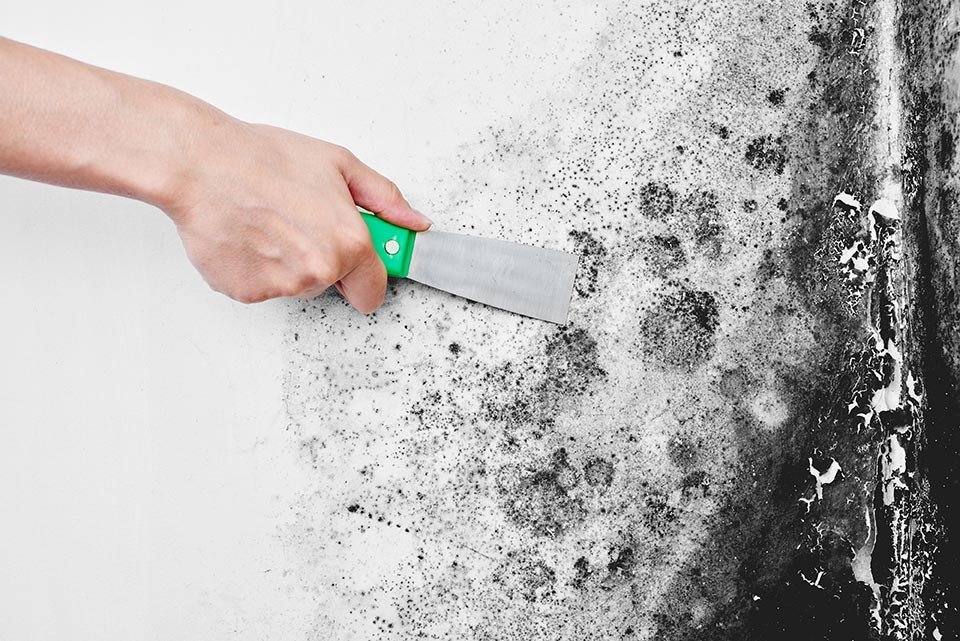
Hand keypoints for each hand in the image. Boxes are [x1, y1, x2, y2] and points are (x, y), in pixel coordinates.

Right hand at [163, 116, 430, 310]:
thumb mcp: (339, 164)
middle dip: (323, 261)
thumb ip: (385, 199)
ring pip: (296, 285)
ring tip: (267, 221)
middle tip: (298, 221)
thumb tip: (415, 222)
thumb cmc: (264, 158)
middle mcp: (318, 272)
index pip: (373, 291)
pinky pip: (262, 286)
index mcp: (349, 244)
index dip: (365, 275)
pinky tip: (246, 234)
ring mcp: (281, 285)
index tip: (358, 262)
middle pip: (332, 286)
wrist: (200, 164)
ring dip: (287, 262)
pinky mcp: (246, 292)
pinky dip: (255, 267)